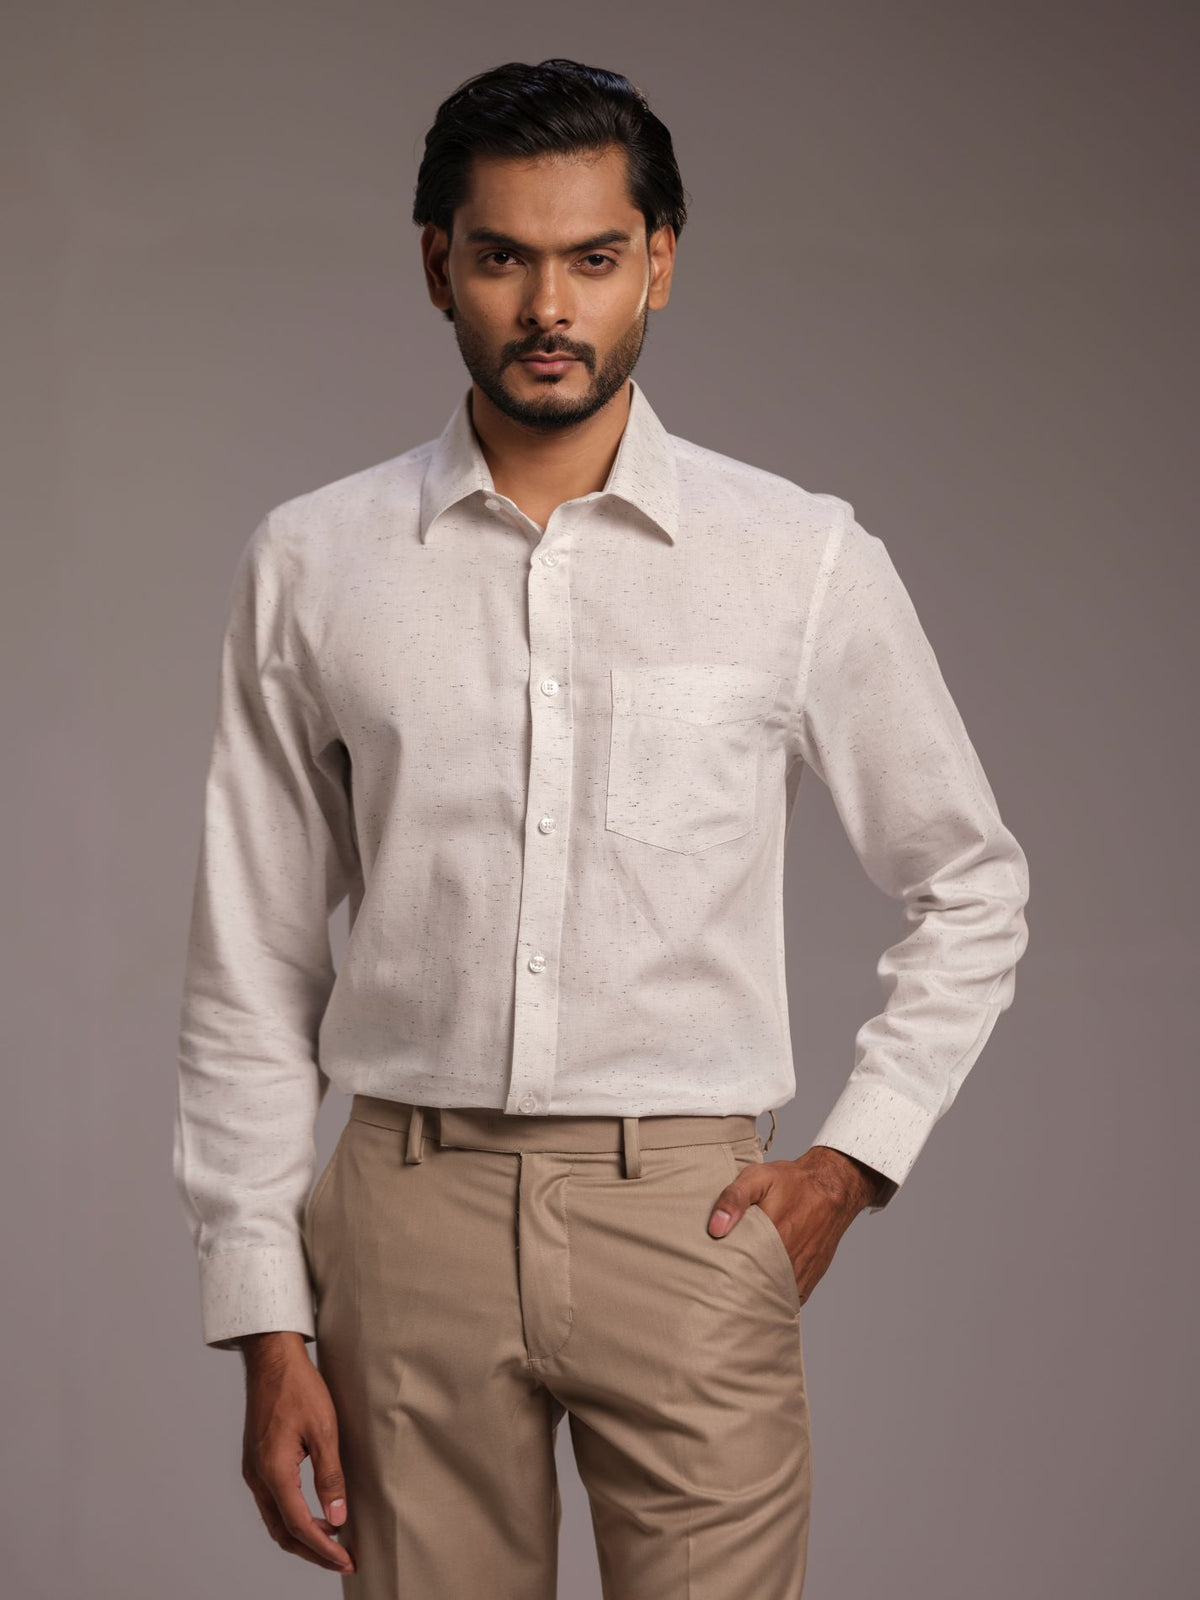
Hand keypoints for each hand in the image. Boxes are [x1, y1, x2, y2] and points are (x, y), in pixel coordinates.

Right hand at [239, 1331, 355, 1575]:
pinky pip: (273, 1503)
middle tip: (343, 1560)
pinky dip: (293, 1518)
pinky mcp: (256, 1462)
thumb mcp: (324, 1430)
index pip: (299, 1526)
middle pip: (283, 1532)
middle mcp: (257, 1477)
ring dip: (302, 1537)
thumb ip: (330, 1477)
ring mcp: (253, 1470)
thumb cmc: (299, 1387)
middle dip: (313, 1551)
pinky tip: (314, 1514)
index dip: (324, 1549)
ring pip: (275, 1520)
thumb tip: (338, 1518)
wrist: (272, 1358)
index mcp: (273, 1471)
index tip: (347, 1560)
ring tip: (333, 1542)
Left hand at [707, 1145, 884, 1304]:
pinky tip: (758, 1288)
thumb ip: (735, 1198)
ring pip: (769, 1297)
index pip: (737, 1271)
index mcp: (772, 1239)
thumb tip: (716, 1229)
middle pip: (752, 1289)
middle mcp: (788, 1262)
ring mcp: (799, 1275)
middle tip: (718, 1281)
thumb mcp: (758, 1177)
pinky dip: (772, 1296)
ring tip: (735, 1288)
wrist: (832, 1188)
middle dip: (734, 1288)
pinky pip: (785, 1298)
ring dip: (753, 1294)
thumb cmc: (792, 1182)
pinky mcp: (807, 1281)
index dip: (721, 1274)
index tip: (710, 1271)